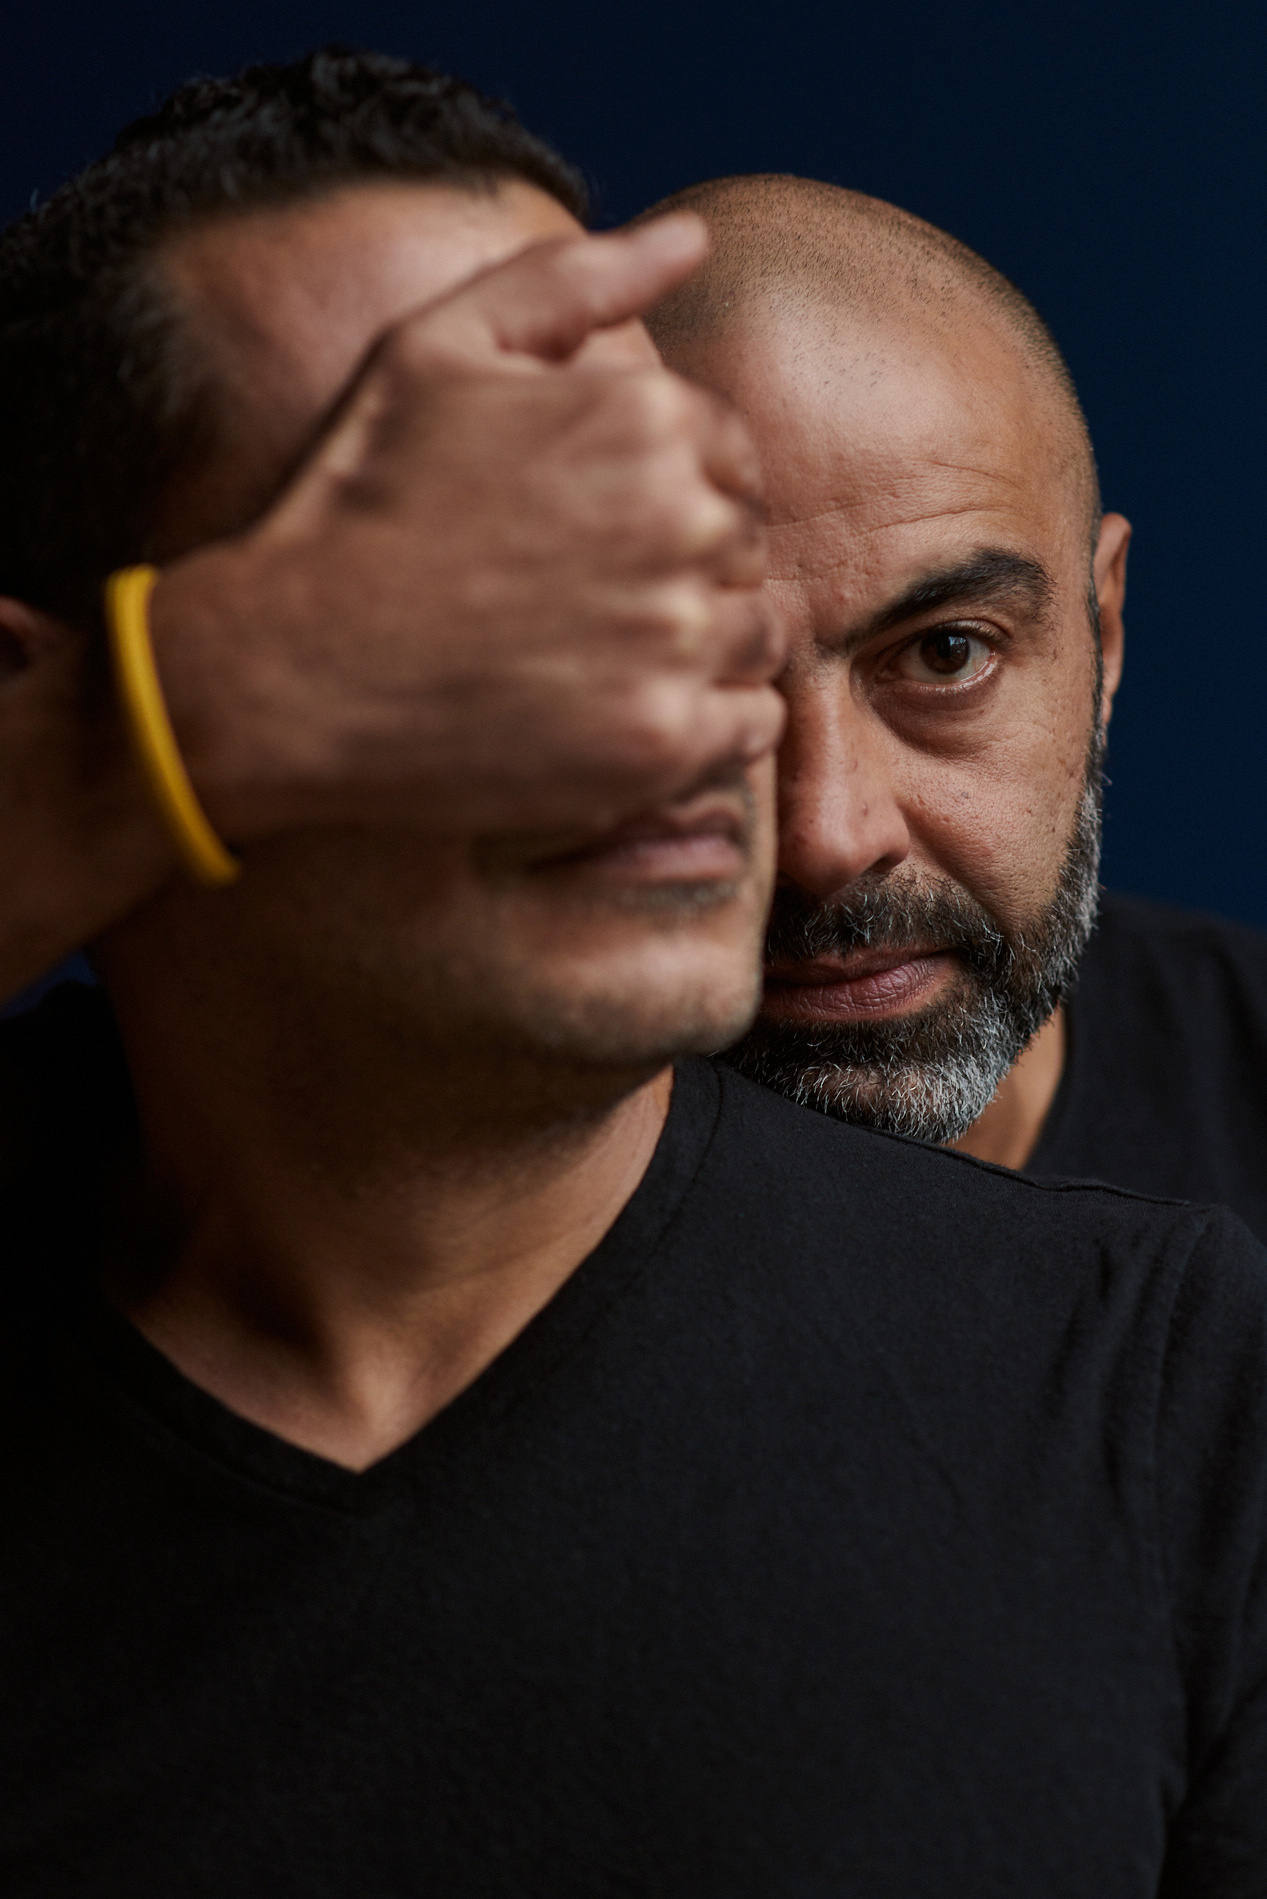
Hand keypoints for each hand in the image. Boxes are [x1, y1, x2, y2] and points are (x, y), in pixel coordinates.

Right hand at [154, 214, 784, 839]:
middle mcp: (679, 521)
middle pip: (743, 549)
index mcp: (645, 416)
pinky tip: (623, 717)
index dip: (668, 497)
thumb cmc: (361, 503)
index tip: (591, 537)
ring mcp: (674, 639)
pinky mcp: (661, 742)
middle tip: (580, 606)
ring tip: (601, 663)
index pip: (731, 458)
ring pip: (757, 637)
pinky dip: (705, 726)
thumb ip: (573, 281)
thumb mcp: (441, 347)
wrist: (291, 671)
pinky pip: (749, 728)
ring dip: (702, 650)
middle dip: (683, 572)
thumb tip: (693, 236)